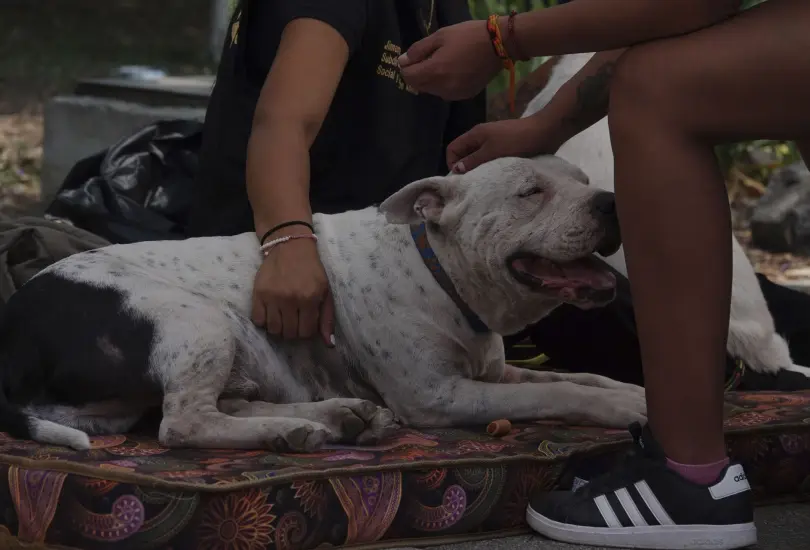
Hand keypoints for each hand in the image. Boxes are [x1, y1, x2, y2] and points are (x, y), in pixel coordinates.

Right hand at [251, 231, 334, 346]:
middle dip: (293, 331)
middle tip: (294, 319)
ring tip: (283, 317)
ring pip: (273, 330)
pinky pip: (258, 320)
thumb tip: (329, 344)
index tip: (305, 322)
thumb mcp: (326, 291)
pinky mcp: (258, 293)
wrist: (290, 246)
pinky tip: (271, 312)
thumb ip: (327, 318)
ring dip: (279, 328)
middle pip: (289, 334)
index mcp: (309, 298)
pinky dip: (264, 321)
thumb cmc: (311, 270)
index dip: (306, 331)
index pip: (306, 332)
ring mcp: (272, 297)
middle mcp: (290, 299)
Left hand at [398, 20, 502, 100]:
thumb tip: (403, 61)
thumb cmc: (468, 36)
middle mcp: (442, 88)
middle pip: (418, 85)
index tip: (410, 58)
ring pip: (432, 90)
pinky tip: (453, 71)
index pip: (408, 77)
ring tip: (442, 63)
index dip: (406, 68)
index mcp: (435, 71)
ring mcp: (454, 94)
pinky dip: (443, 84)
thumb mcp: (440, 36)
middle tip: (426, 58)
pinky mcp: (465, 96)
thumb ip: (418, 50)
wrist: (498, 45)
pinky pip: (446, 93)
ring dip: (430, 80)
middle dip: (417, 74)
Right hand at [446, 114, 563, 173]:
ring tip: (485, 182)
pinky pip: (491, 159)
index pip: (452, 149)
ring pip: (478, 158)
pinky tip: (498, 176)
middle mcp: (482, 137)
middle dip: (466, 168)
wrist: (545, 132)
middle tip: (473, 184)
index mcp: (475, 134)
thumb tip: (456, 169)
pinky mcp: (506, 147)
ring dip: (480, 169)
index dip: (452, 163)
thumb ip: (472, 161)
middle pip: (464, 154)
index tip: (461, 178)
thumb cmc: (516, 141)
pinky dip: (491, 167)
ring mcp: (494, 142)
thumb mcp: (491, 152)